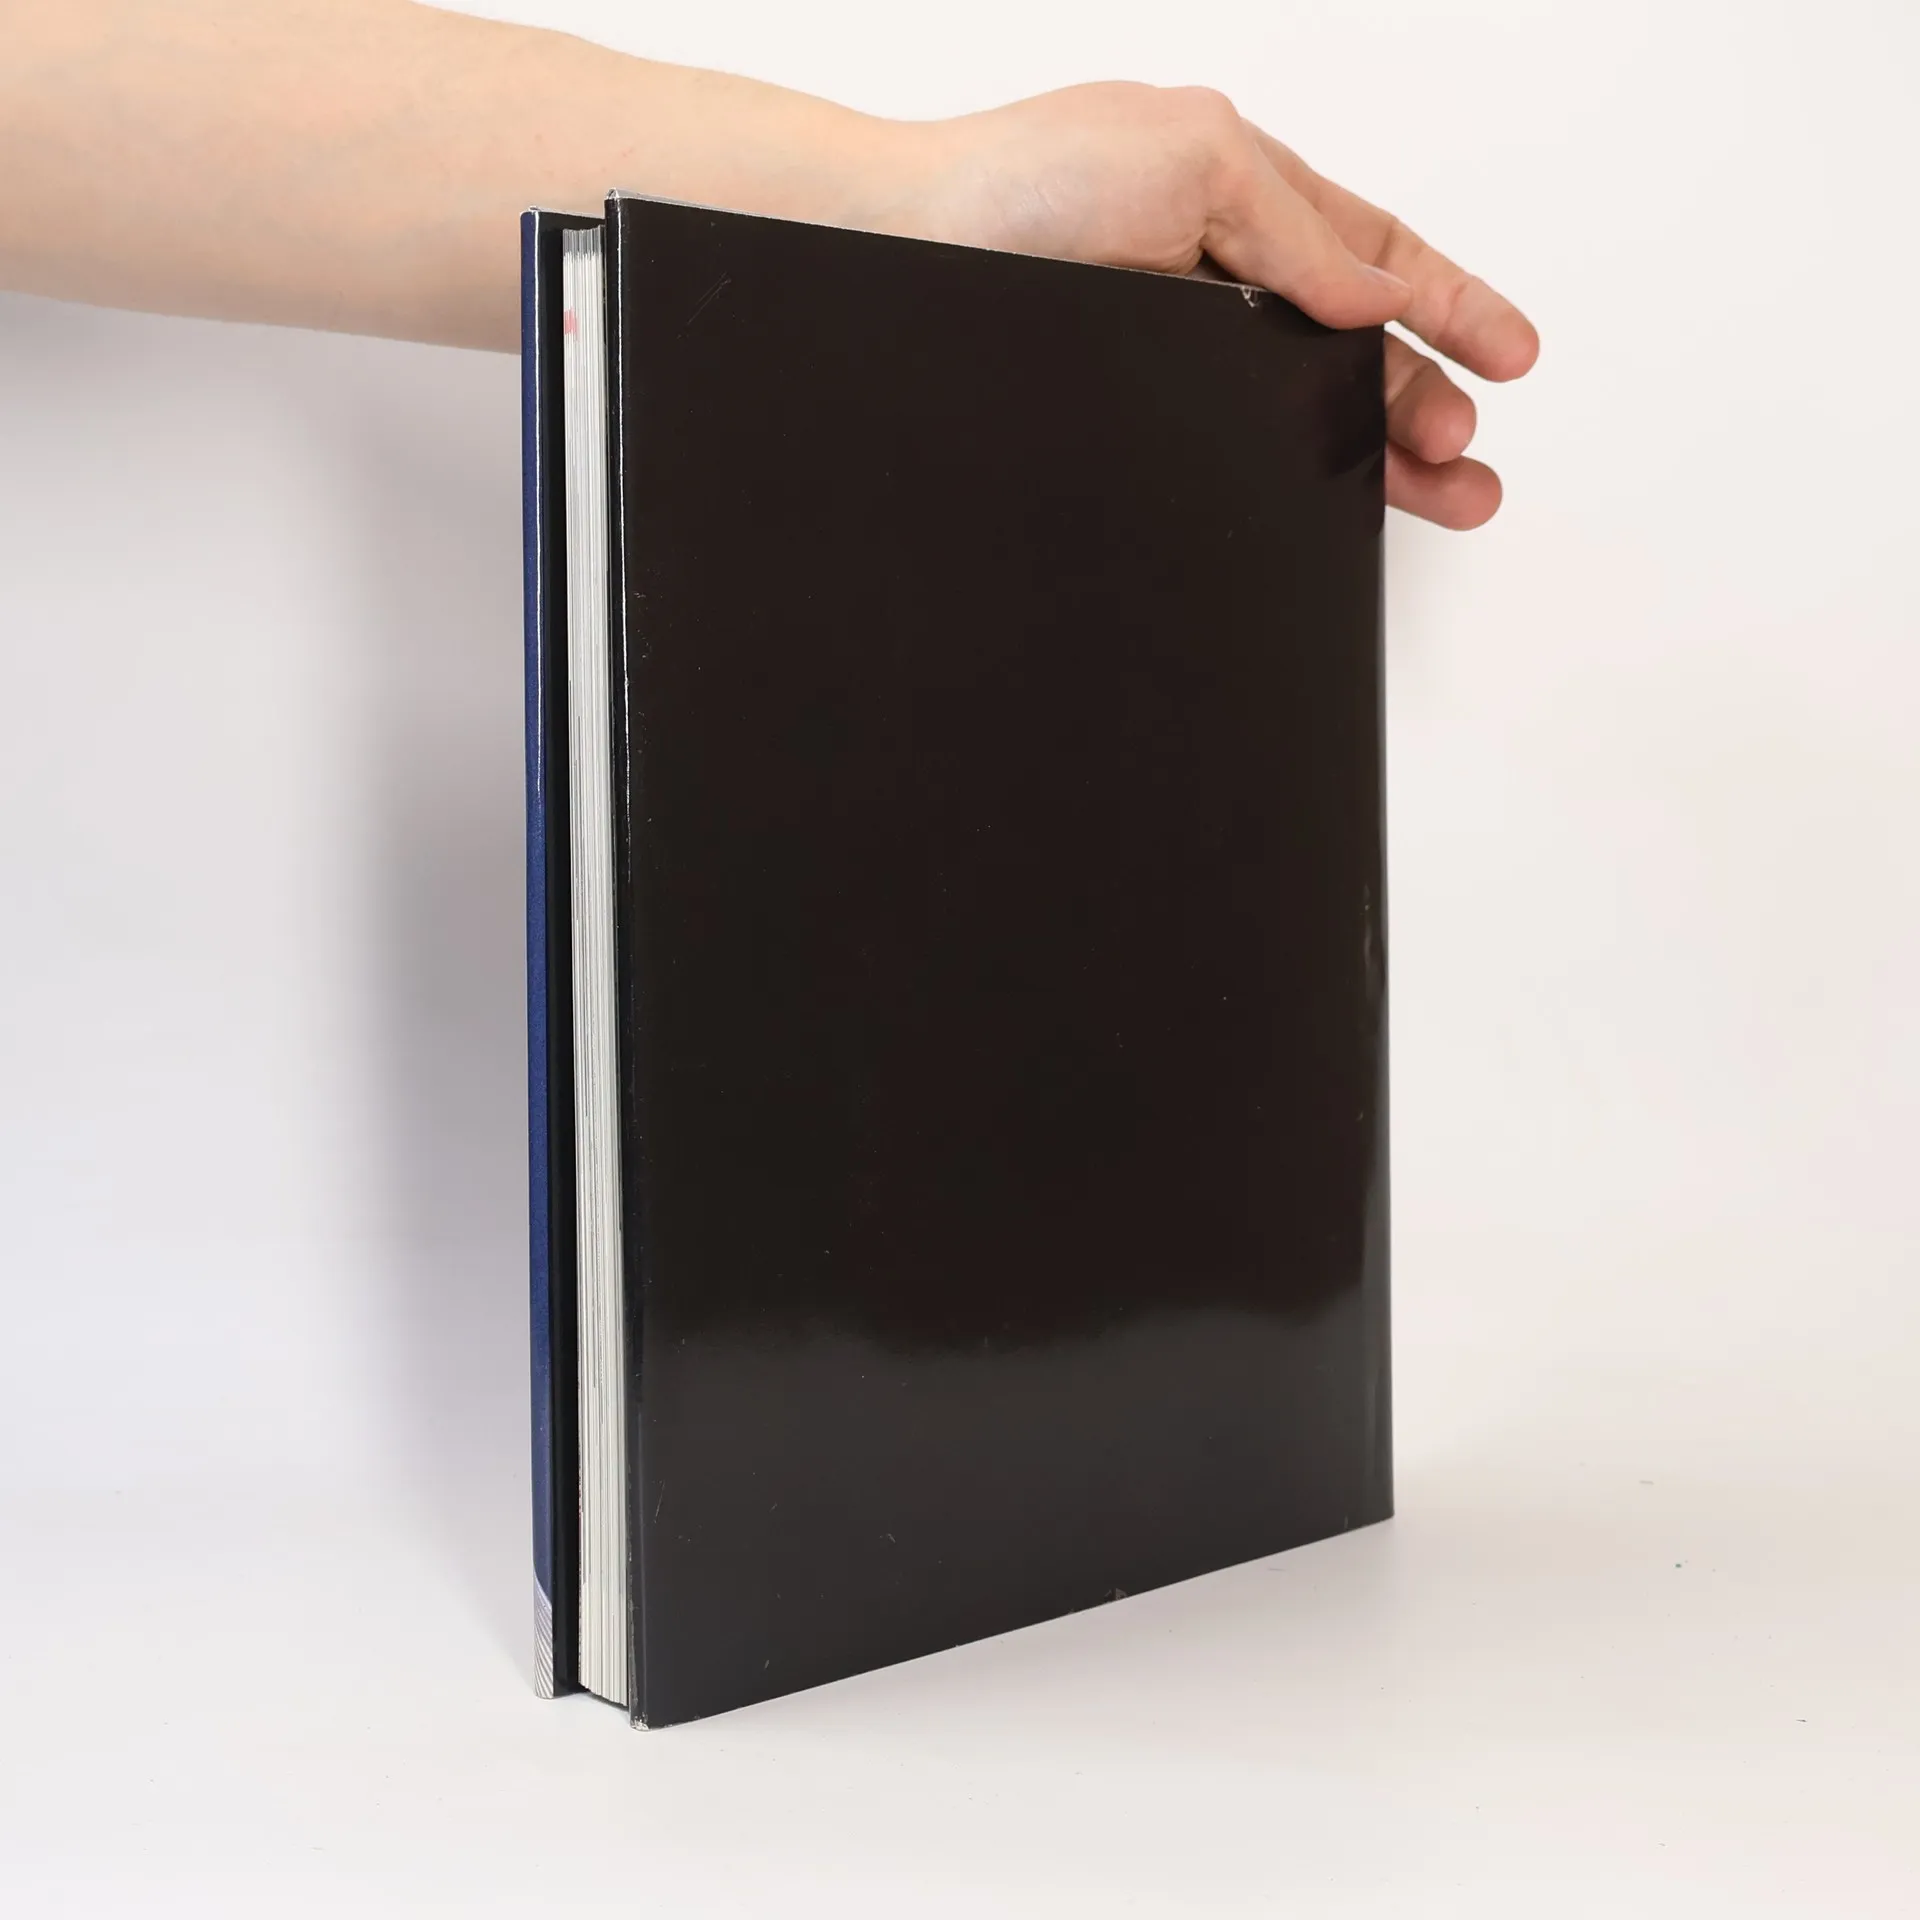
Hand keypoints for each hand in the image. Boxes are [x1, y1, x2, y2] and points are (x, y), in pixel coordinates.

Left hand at [898, 84, 1538, 529]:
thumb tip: (1381, 296)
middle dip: (1422, 405)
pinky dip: (1280, 470)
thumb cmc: (1019, 179)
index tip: (1513, 360)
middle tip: (1470, 470)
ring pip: (1298, 406)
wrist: (893, 251)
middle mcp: (1214, 272)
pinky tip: (1319, 493)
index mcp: (1242, 194)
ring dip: (1371, 453)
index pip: (1375, 254)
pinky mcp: (1129, 402)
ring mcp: (1172, 345)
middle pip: (1351, 348)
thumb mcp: (1191, 158)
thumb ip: (1294, 230)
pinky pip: (1225, 443)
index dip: (1453, 304)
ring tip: (1436, 499)